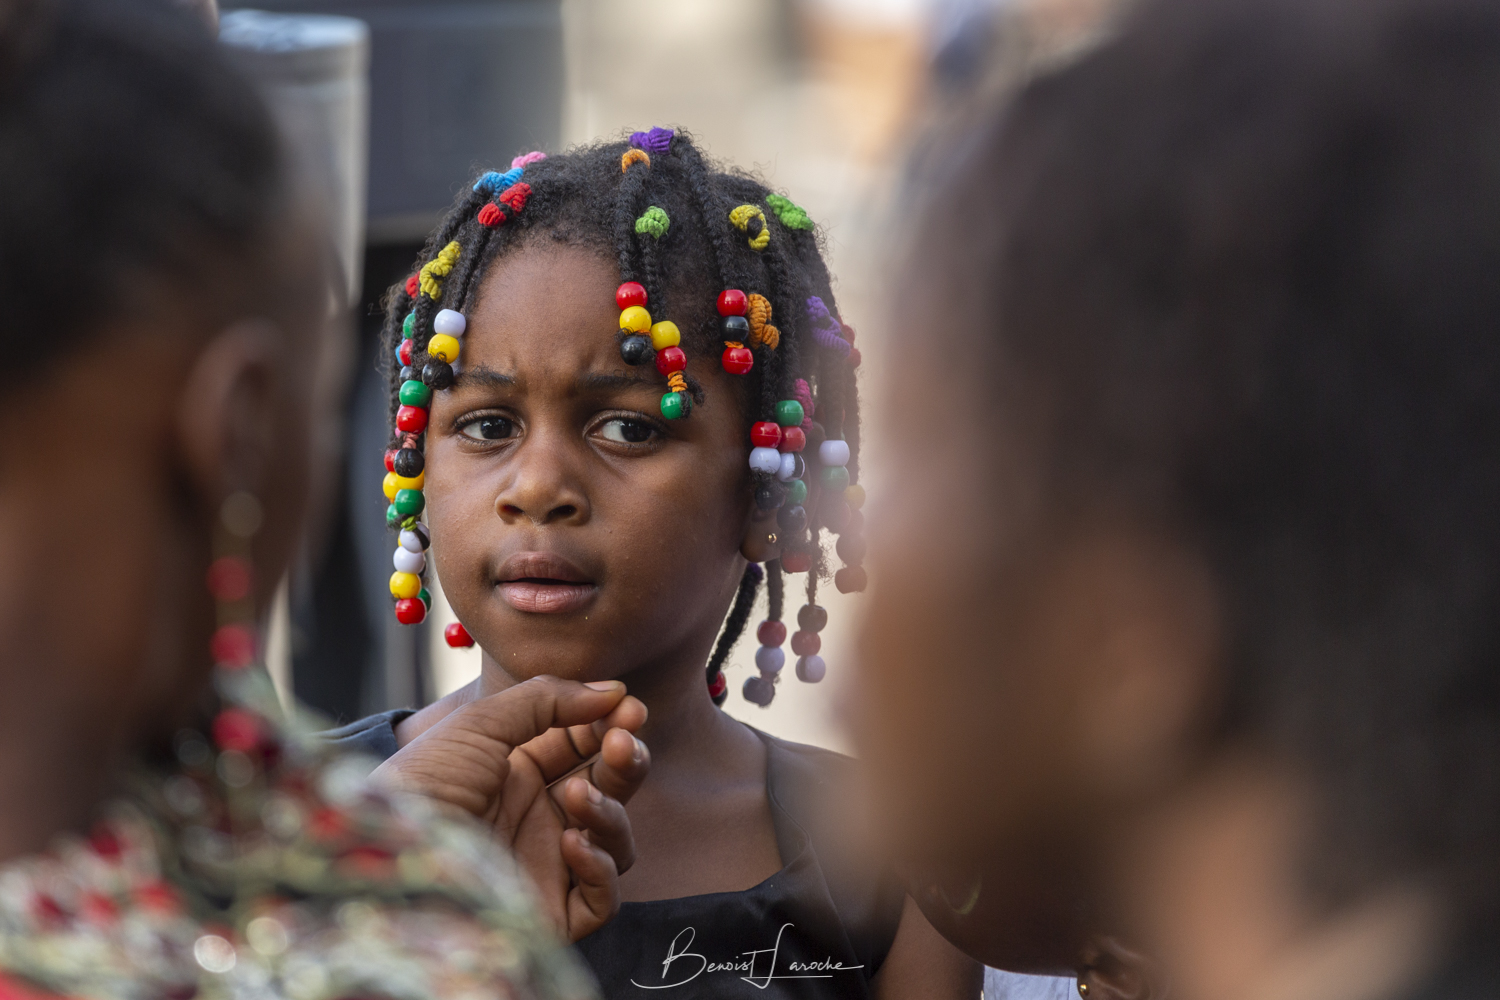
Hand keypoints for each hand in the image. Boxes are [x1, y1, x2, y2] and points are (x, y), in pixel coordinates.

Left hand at [372, 676, 649, 940]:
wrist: (381, 857)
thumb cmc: (420, 785)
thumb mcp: (481, 724)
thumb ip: (548, 699)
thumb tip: (612, 689)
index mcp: (517, 772)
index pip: (584, 747)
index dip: (610, 725)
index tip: (627, 706)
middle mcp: (536, 817)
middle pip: (610, 788)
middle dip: (624, 760)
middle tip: (623, 742)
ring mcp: (545, 865)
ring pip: (616, 840)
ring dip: (610, 810)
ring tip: (575, 795)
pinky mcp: (550, 913)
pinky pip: (601, 897)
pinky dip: (600, 867)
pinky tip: (571, 842)